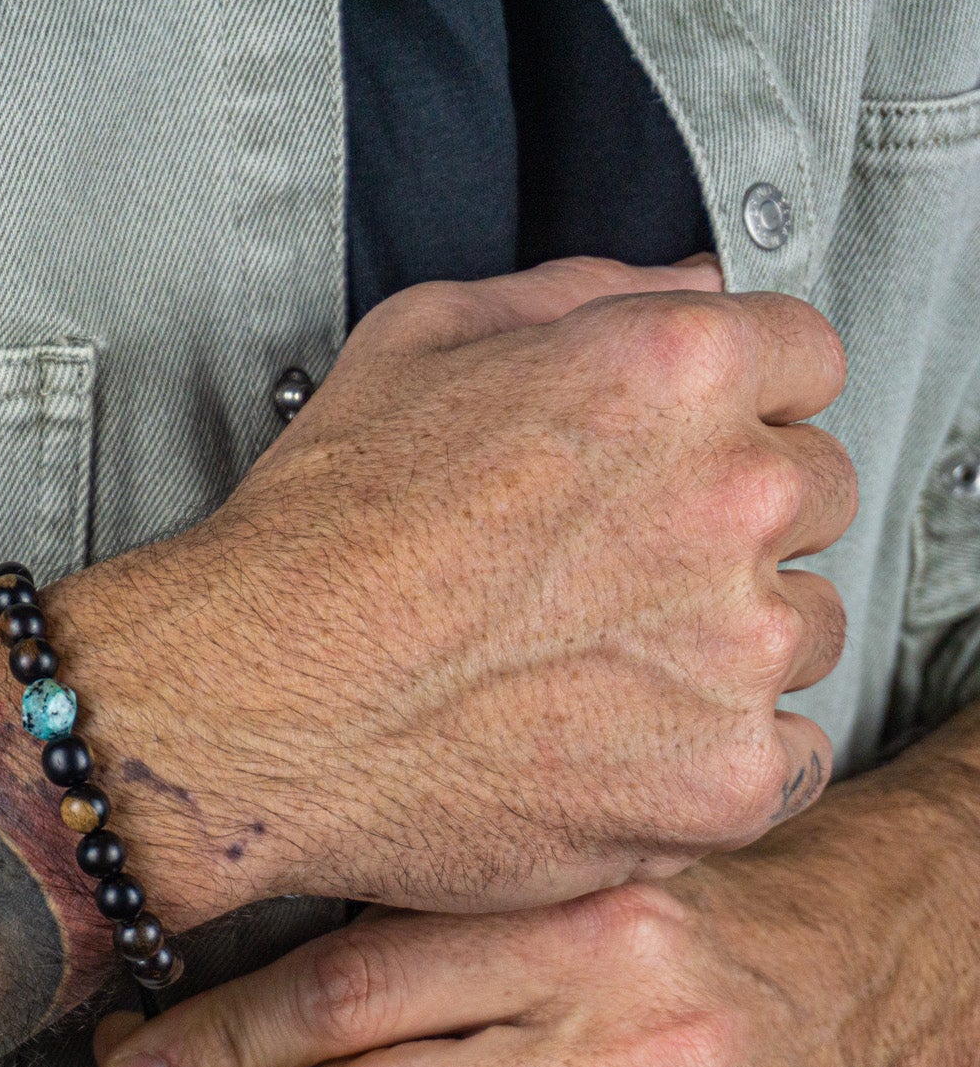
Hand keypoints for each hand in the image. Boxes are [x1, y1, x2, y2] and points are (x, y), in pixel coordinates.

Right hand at [42, 255, 853, 918]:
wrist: (249, 708)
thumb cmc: (314, 535)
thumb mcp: (414, 341)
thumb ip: (579, 294)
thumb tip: (693, 287)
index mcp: (670, 371)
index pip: (804, 359)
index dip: (735, 404)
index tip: (682, 451)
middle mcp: (728, 499)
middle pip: (816, 493)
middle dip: (732, 521)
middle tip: (607, 566)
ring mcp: (735, 651)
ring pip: (804, 631)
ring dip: (726, 642)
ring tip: (587, 663)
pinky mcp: (722, 780)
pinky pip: (786, 754)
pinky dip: (711, 757)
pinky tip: (608, 742)